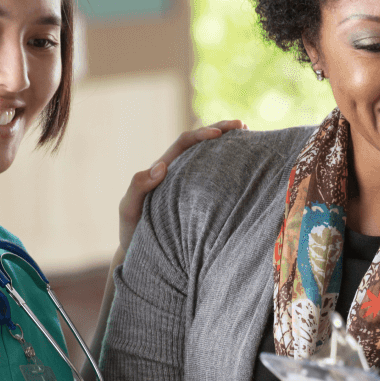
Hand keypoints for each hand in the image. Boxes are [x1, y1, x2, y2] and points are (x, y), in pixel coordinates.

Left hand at [117, 120, 246, 256]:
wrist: (141, 254)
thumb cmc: (133, 233)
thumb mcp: (129, 209)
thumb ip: (138, 187)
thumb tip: (161, 167)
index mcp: (164, 170)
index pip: (184, 144)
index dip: (201, 135)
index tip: (219, 134)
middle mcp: (179, 173)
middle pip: (200, 144)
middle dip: (220, 130)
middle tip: (242, 125)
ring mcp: (191, 185)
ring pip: (211, 158)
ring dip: (229, 145)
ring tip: (250, 136)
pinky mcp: (202, 201)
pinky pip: (217, 179)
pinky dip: (232, 168)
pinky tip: (248, 166)